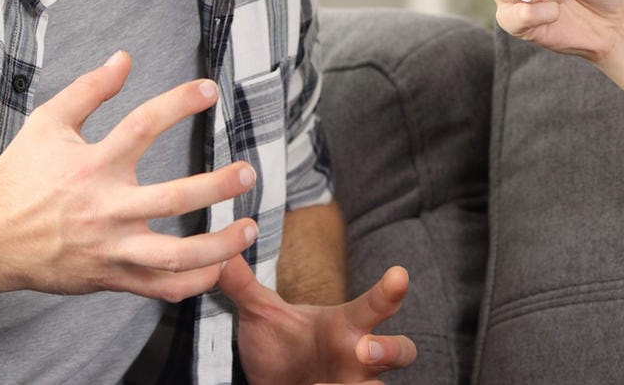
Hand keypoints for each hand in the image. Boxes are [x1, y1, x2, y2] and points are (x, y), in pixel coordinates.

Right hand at [0, 51, 258, 300]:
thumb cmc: (17, 178)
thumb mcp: (47, 123)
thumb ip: (89, 89)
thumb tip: (124, 58)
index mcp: (91, 165)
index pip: (142, 126)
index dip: (178, 104)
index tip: (209, 90)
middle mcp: (104, 209)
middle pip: (171, 199)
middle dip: (216, 186)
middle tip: (247, 173)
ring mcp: (109, 248)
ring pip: (174, 256)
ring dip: (218, 245)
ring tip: (249, 228)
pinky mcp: (110, 277)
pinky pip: (160, 288)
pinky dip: (194, 282)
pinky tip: (219, 266)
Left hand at [222, 254, 416, 383]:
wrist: (274, 383)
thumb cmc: (279, 347)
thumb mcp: (261, 314)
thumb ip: (243, 284)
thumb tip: (222, 252)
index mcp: (345, 326)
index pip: (375, 305)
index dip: (390, 291)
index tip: (398, 274)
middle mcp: (358, 357)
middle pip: (401, 351)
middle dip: (390, 349)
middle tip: (364, 348)